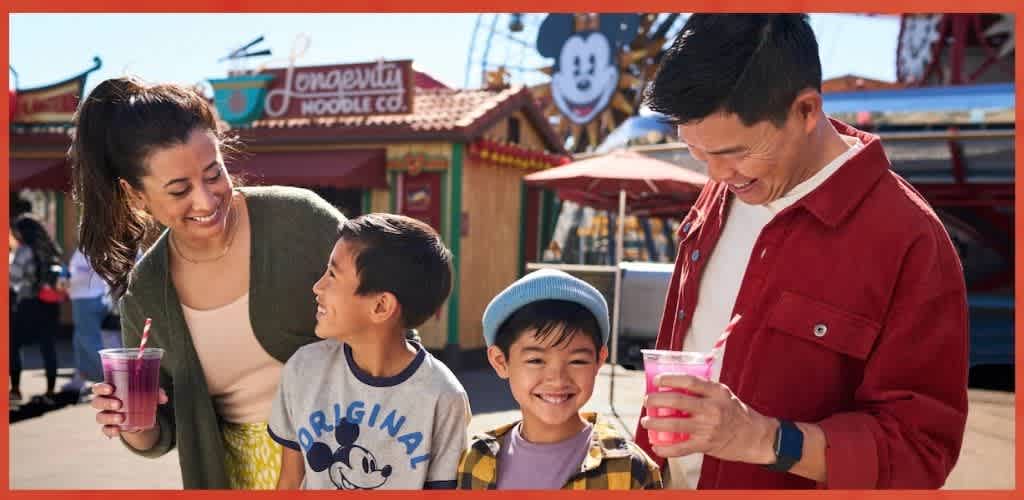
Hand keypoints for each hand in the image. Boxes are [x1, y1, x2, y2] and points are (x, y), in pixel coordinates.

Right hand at [91, 383, 167, 438]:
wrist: (136, 413)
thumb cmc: (137, 396)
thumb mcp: (146, 392)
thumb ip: (155, 392)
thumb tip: (164, 398)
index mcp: (109, 390)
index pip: (98, 388)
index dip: (101, 388)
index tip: (110, 389)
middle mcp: (104, 402)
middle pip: (97, 402)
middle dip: (106, 403)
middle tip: (118, 404)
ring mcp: (105, 415)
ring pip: (100, 417)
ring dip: (109, 417)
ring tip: (121, 418)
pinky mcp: (109, 426)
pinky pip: (105, 430)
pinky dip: (110, 431)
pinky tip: (117, 431)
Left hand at [640, 374, 776, 464]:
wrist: (755, 437)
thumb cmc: (737, 413)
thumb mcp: (724, 394)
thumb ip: (703, 390)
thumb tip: (674, 384)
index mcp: (717, 392)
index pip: (690, 381)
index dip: (670, 378)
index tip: (657, 380)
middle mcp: (712, 409)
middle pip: (678, 401)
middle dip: (657, 400)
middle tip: (647, 401)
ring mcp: (708, 428)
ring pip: (675, 425)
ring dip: (655, 423)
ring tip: (646, 422)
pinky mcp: (705, 445)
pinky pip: (681, 448)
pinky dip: (666, 449)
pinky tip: (656, 446)